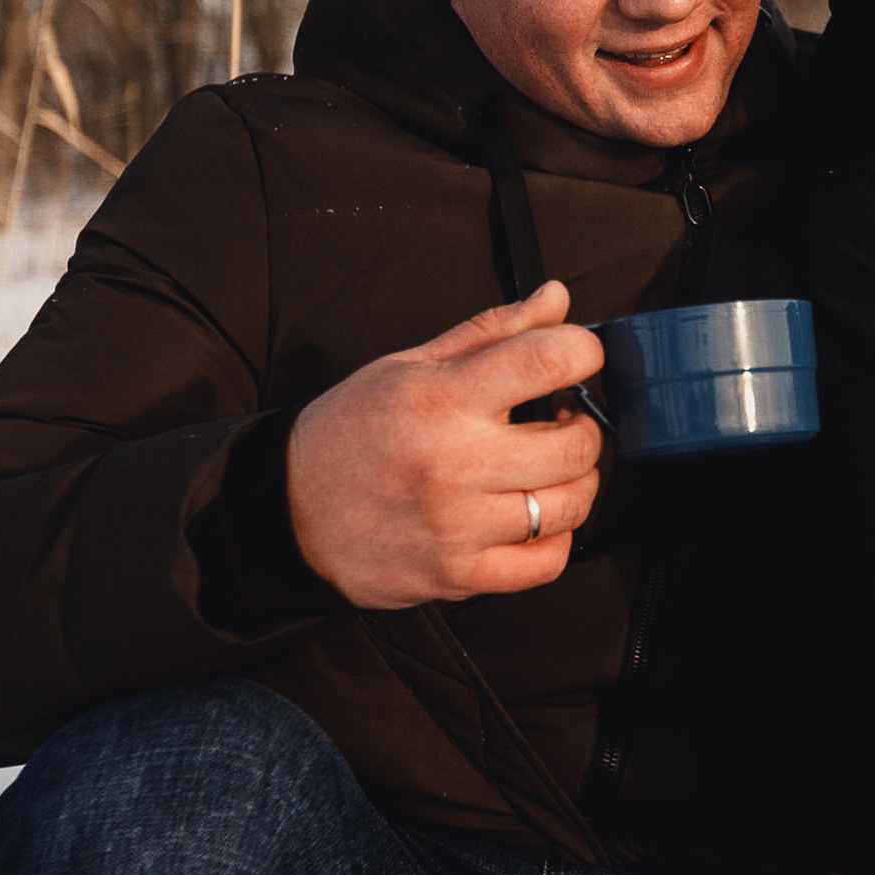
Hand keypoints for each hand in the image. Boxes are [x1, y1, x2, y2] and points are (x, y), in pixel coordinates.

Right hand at [287, 280, 604, 608]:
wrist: (289, 511)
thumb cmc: (352, 431)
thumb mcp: (411, 364)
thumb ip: (492, 331)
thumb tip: (556, 299)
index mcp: (441, 399)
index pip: (546, 361)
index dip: (582, 351)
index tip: (578, 357)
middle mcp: (453, 464)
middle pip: (574, 447)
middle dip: (585, 426)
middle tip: (562, 419)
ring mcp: (458, 527)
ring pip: (569, 506)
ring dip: (576, 482)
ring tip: (547, 467)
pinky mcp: (458, 575)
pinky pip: (546, 564)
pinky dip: (556, 539)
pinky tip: (534, 517)